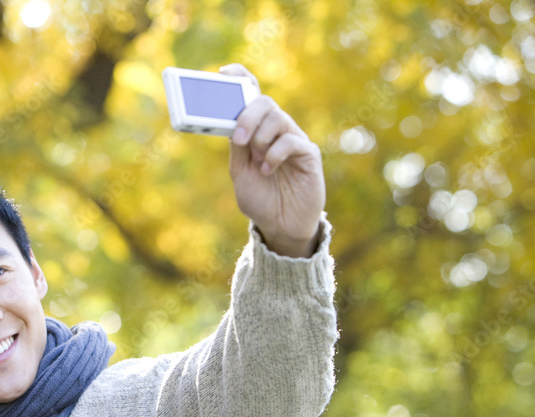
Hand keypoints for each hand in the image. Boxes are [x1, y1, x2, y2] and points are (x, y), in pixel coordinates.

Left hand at [223, 64, 325, 257]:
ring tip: (257, 161)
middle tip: (239, 139)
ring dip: (261, 138)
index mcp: (256, 131)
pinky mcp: (308, 154)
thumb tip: (231, 120)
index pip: (252, 96)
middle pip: (264, 102)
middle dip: (248, 116)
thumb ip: (237, 147)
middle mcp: (276, 131)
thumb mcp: (239, 172)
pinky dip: (274, 153)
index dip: (241, 79)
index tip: (225, 72)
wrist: (280, 225)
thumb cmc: (260, 199)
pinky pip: (291, 140)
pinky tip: (267, 169)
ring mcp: (294, 140)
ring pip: (278, 118)